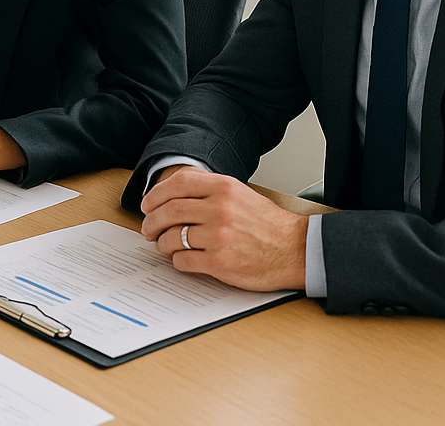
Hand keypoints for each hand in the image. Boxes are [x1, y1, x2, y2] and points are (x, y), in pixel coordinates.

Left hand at [140, 167, 308, 290]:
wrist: (297, 250)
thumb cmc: (268, 224)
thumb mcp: (240, 194)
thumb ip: (209, 189)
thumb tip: (171, 193)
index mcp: (224, 188)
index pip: (177, 184)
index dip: (155, 194)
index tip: (147, 204)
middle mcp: (220, 209)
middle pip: (169, 211)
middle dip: (151, 221)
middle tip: (148, 229)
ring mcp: (219, 236)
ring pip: (172, 237)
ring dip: (162, 243)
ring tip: (165, 245)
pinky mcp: (220, 262)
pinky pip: (182, 260)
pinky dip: (176, 260)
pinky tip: (182, 259)